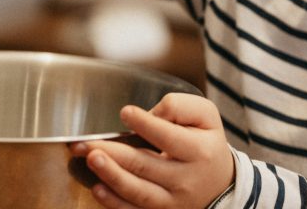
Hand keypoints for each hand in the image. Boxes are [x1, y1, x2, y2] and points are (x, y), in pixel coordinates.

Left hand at [71, 93, 233, 208]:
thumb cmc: (205, 144)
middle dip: (113, 153)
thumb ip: (180, 107)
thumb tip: (151, 113)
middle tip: (86, 143)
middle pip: (145, 165)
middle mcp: (185, 179)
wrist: (219, 184)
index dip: (146, 124)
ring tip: (90, 159)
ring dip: (111, 176)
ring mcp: (172, 201)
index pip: (169, 137)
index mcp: (199, 151)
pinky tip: (97, 189)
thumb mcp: (206, 117)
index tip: (125, 112)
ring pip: (138, 191)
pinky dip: (114, 203)